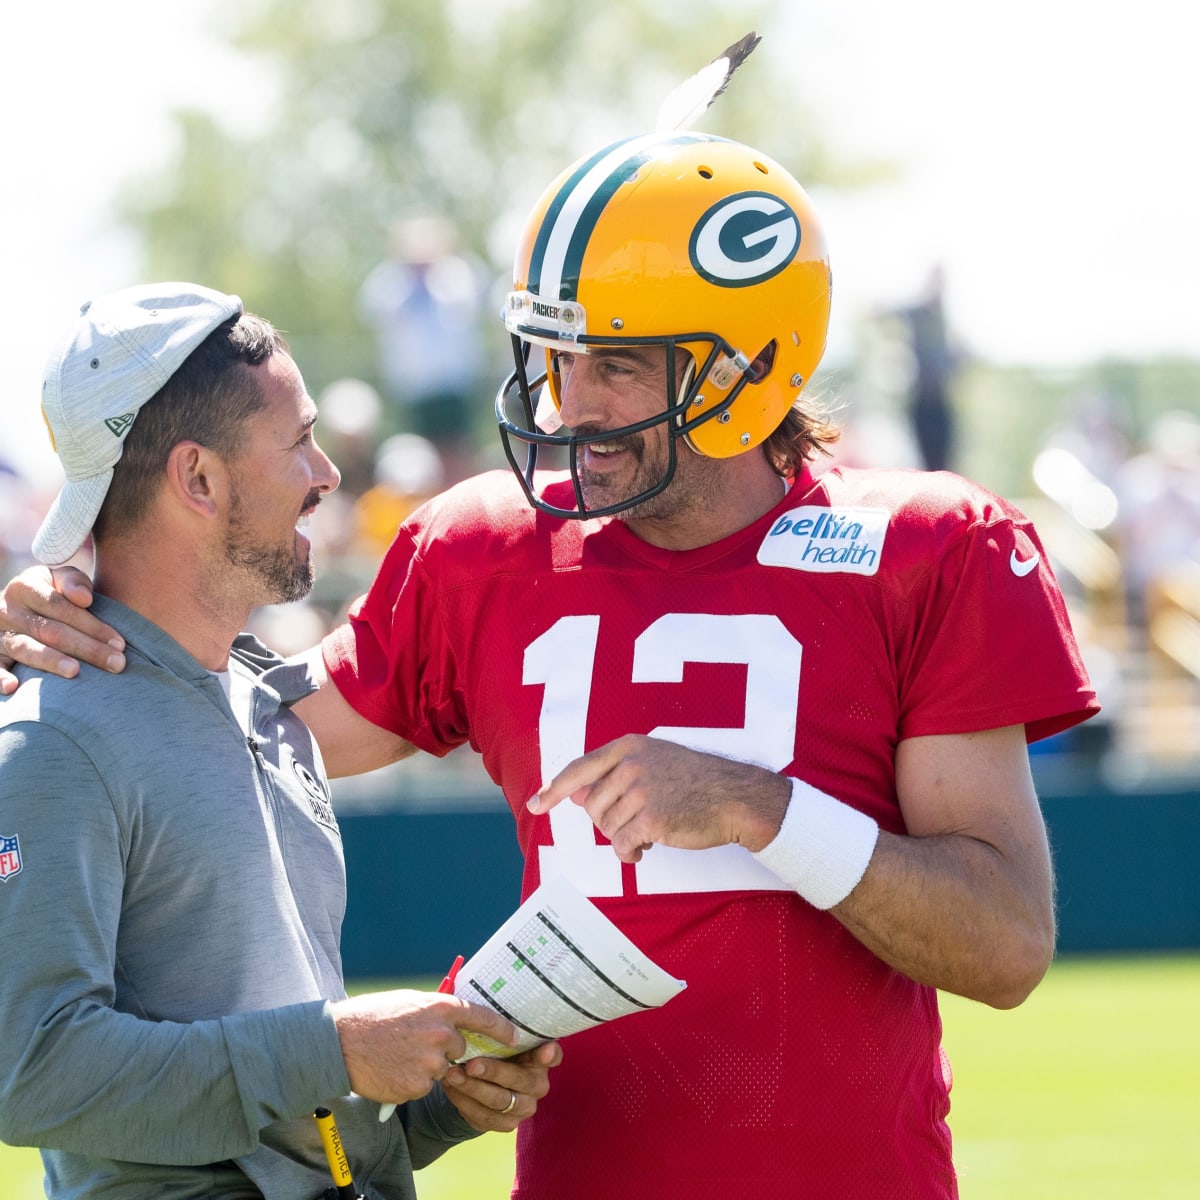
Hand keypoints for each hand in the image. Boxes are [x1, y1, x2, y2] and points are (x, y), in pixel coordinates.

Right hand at [0, 565, 122, 692]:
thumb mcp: (60, 579)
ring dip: (51, 661)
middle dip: (86, 648)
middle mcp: (7, 610)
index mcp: (25, 587)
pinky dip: (0, 677)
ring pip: (26, 649)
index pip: (62, 607)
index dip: (92, 626)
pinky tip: (14, 688)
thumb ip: (74, 582)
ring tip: (75, 671)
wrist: (17, 606)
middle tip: (116, 663)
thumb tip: (84, 599)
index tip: (120, 643)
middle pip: (50, 630)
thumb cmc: (50, 593)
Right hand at [332, 989, 519, 1105]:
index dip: (501, 1028)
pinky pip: (425, 1086)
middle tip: (417, 1044)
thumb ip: (435, 1011)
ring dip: (426, 1067)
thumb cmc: (372, 1018)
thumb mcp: (409, 1002)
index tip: (514, 1037)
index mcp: (439, 1007)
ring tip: (398, 1056)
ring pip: (442, 1069)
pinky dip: (412, 1081)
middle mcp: (440, 1034)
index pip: (483, 1017)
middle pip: (460, 1048)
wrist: (339, 1043)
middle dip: (446, 1050)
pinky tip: (392, 1070)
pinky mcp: (418, 1086)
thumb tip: (456, 1018)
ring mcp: (430, 1062)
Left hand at [442, 1041, 562, 1131]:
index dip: (549, 1055)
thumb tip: (483, 1017)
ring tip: (452, 1075)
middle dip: (493, 1072)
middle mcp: (538, 1085)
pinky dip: (464, 1102)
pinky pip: (484, 1116)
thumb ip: (501, 1033)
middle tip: (470, 1064)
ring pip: (499, 1101)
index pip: (553, 1055)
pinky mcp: (507, 1124)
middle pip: (519, 1080)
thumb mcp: (501, 1040)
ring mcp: (524, 1107)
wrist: (484, 1083)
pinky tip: (451, 1088)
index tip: (546, 1050)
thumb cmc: (495, 1051)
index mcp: (542, 1058)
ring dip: (472, 1088)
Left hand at [526, 734, 789, 861]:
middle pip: (592, 805)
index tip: (536, 803)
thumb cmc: (697, 780)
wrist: (735, 797)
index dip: (554, 788)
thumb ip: (615, 774)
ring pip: (606, 827)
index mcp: (629, 747)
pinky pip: (622, 844)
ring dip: (623, 838)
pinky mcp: (651, 818)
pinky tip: (647, 849)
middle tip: (637, 823)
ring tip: (649, 832)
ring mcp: (641, 790)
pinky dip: (630, 853)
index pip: (580, 768)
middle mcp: (631, 764)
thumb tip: (574, 795)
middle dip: (609, 821)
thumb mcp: (655, 762)